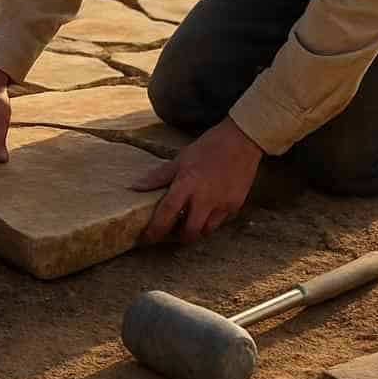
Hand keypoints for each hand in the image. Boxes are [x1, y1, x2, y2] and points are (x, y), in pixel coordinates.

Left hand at [132, 118, 262, 243]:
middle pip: (189, 232)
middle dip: (179, 237)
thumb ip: (159, 176)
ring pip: (206, 230)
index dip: (156, 229)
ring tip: (190, 220)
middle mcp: (204, 197)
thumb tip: (136, 187)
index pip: (167, 213)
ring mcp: (222, 203)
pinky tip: (208, 208)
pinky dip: (211, 218)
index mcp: (187, 183)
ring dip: (196, 228)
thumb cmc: (209, 147)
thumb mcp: (181, 158)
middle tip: (172, 233)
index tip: (148, 237)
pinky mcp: (235, 205)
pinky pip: (220, 221)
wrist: (241, 141)